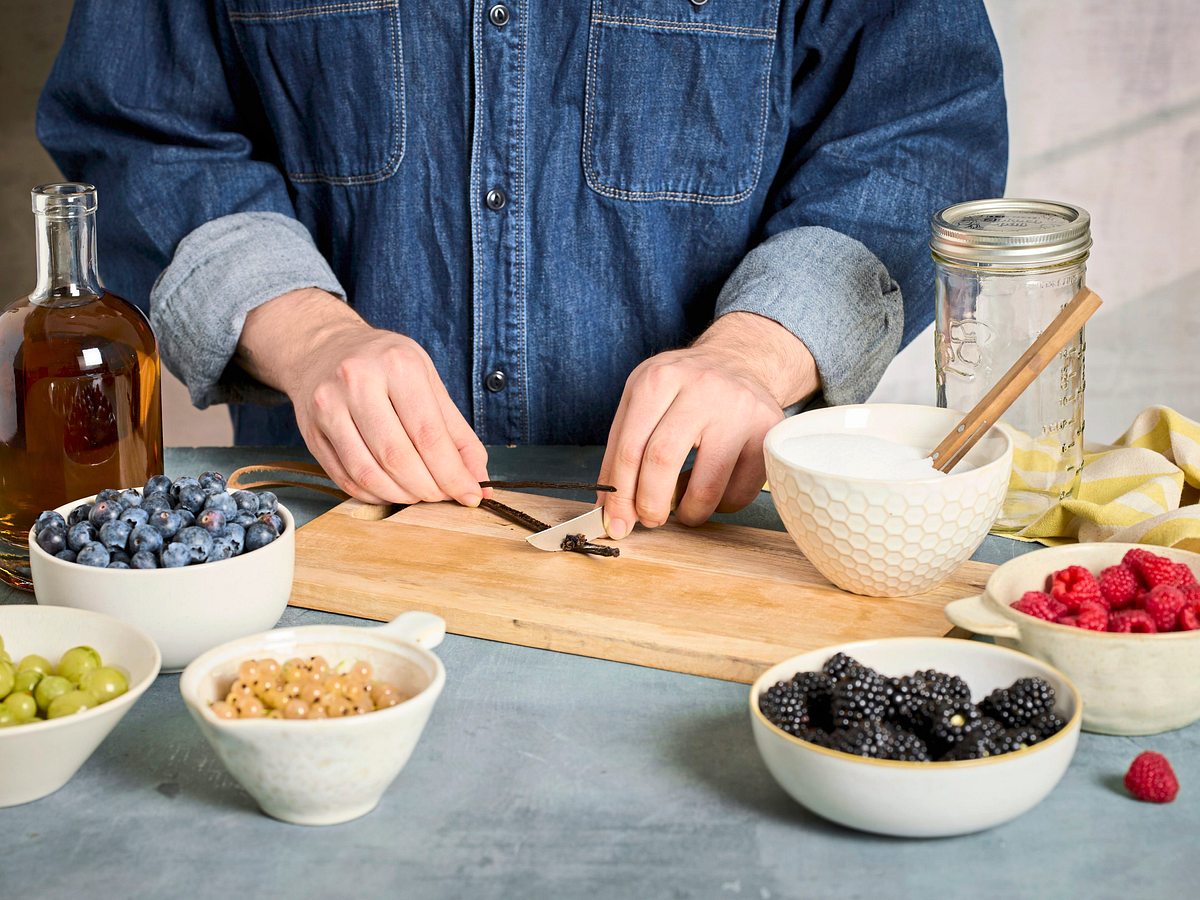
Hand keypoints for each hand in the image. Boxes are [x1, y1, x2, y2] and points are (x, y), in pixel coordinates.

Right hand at [237, 288, 487, 504]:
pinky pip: (345, 477)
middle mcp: (357, 381)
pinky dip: (373, 495)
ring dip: (400, 496)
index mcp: (398, 365)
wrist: (324, 346)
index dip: (452, 473)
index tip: (469, 494)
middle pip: (397, 457)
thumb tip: (479, 480)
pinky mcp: (310, 430)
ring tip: (418, 495)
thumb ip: (457, 433)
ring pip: (368, 473)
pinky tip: (390, 491)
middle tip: (443, 497)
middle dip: (427, 489)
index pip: (429, 434)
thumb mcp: (428, 381)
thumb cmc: (385, 365)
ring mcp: (328, 406)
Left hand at [599, 312, 817, 536]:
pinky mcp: (768, 433)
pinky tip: (713, 490)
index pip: (629, 448)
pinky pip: (739, 492)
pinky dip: (720, 506)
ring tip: (684, 508)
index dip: (619, 494)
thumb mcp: (643, 401)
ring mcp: (739, 410)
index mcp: (658, 379)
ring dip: (689, 513)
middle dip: (650, 505)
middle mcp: (701, 388)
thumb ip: (621, 450)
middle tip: (649, 520)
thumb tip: (610, 508)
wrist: (739, 362)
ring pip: (706, 487)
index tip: (616, 523)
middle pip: (662, 462)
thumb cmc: (683, 390)